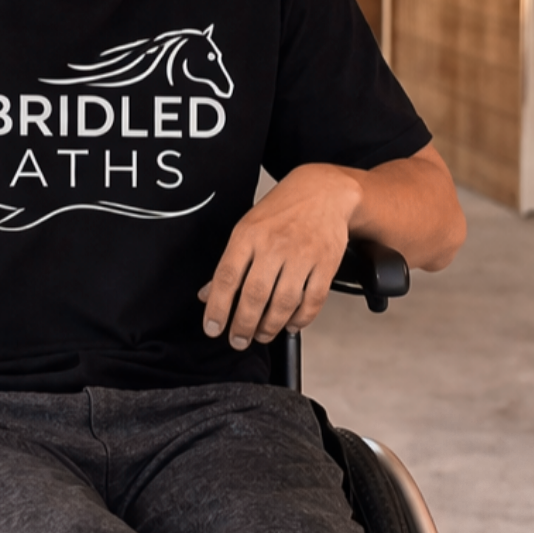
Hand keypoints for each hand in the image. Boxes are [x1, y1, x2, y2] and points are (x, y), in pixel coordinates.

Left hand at [199, 164, 360, 348]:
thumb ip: (229, 264)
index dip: (218, 308)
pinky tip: (289, 325)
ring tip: (261, 335)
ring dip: (270, 327)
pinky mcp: (326, 264)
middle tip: (237, 341)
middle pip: (255, 295)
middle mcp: (274, 245)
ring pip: (284, 302)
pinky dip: (301, 319)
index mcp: (248, 235)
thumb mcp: (246, 229)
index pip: (227, 277)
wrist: (324, 192)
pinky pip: (313, 300)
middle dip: (243, 325)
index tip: (212, 328)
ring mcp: (302, 255)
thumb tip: (207, 295)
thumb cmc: (280, 211)